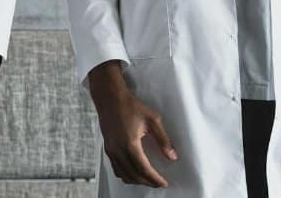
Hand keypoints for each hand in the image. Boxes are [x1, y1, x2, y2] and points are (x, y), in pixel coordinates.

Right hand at [88, 61, 177, 187]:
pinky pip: (116, 168)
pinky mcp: (107, 148)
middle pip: (133, 175)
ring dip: (136, 180)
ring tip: (148, 180)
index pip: (144, 169)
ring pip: (123, 174)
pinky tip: (133, 173)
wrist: (110, 98)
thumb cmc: (130, 106)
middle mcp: (118, 150)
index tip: (164, 183)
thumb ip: (163, 140)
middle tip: (159, 183)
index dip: (155, 179)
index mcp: (130, 144)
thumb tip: (172, 157)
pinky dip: (126, 175)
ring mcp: (111, 150)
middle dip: (147, 182)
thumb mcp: (152, 120)